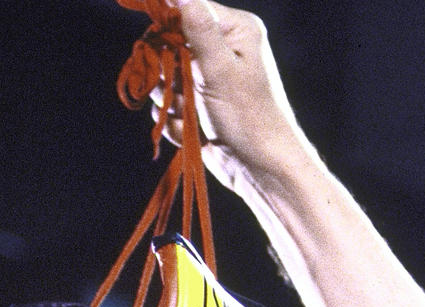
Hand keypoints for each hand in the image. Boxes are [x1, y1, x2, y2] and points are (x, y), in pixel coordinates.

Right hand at [152, 0, 308, 192]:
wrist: (264, 172)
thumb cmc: (251, 119)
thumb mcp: (222, 68)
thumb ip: (199, 28)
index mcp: (237, 32)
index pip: (186, 8)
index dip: (167, 25)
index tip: (161, 44)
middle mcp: (225, 51)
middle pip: (168, 43)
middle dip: (168, 71)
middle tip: (183, 89)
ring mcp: (211, 81)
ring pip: (165, 78)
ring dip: (171, 100)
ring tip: (191, 114)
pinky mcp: (201, 108)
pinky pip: (170, 107)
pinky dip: (177, 121)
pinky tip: (195, 132)